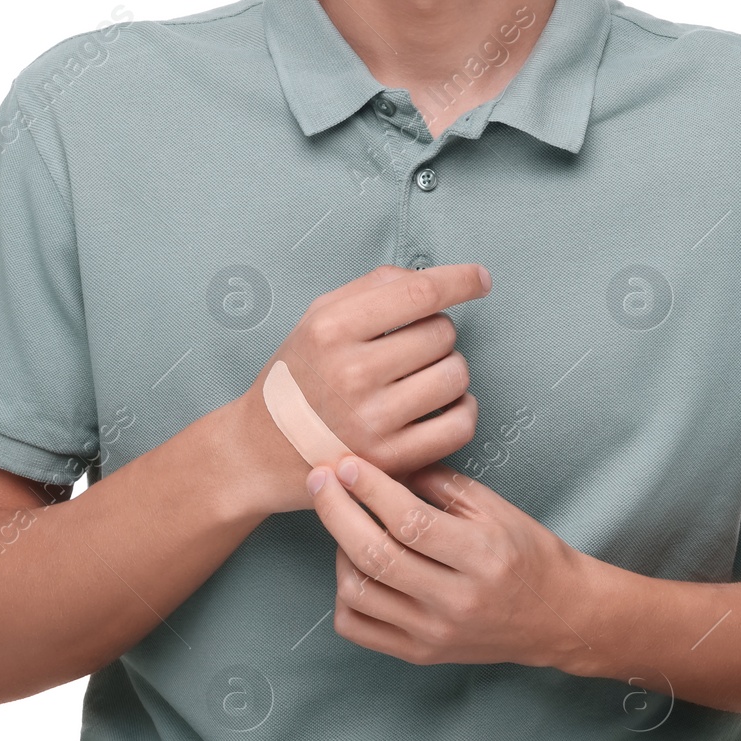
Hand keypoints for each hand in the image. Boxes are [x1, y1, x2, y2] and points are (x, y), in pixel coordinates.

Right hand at [237, 264, 487, 514]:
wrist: (259, 450)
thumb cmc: (298, 374)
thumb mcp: (318, 317)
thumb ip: (375, 288)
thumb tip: (438, 280)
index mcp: (332, 329)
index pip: (419, 293)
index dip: (461, 280)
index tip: (481, 279)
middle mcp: (352, 374)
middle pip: (442, 332)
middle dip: (436, 332)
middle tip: (409, 347)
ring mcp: (372, 422)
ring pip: (456, 375)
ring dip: (449, 370)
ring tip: (419, 376)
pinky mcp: (390, 461)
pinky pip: (460, 423)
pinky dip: (462, 410)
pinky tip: (440, 406)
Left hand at [306, 451, 593, 669]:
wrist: (556, 617)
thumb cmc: (527, 552)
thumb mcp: (496, 507)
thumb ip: (441, 483)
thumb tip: (388, 461)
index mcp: (481, 557)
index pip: (411, 522)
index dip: (372, 489)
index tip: (347, 463)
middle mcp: (455, 601)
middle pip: (376, 555)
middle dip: (337, 511)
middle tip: (320, 479)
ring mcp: (434, 633)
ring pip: (359, 592)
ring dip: (339, 549)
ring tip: (345, 522)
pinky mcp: (419, 654)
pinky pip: (357, 628)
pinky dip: (343, 593)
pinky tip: (354, 565)